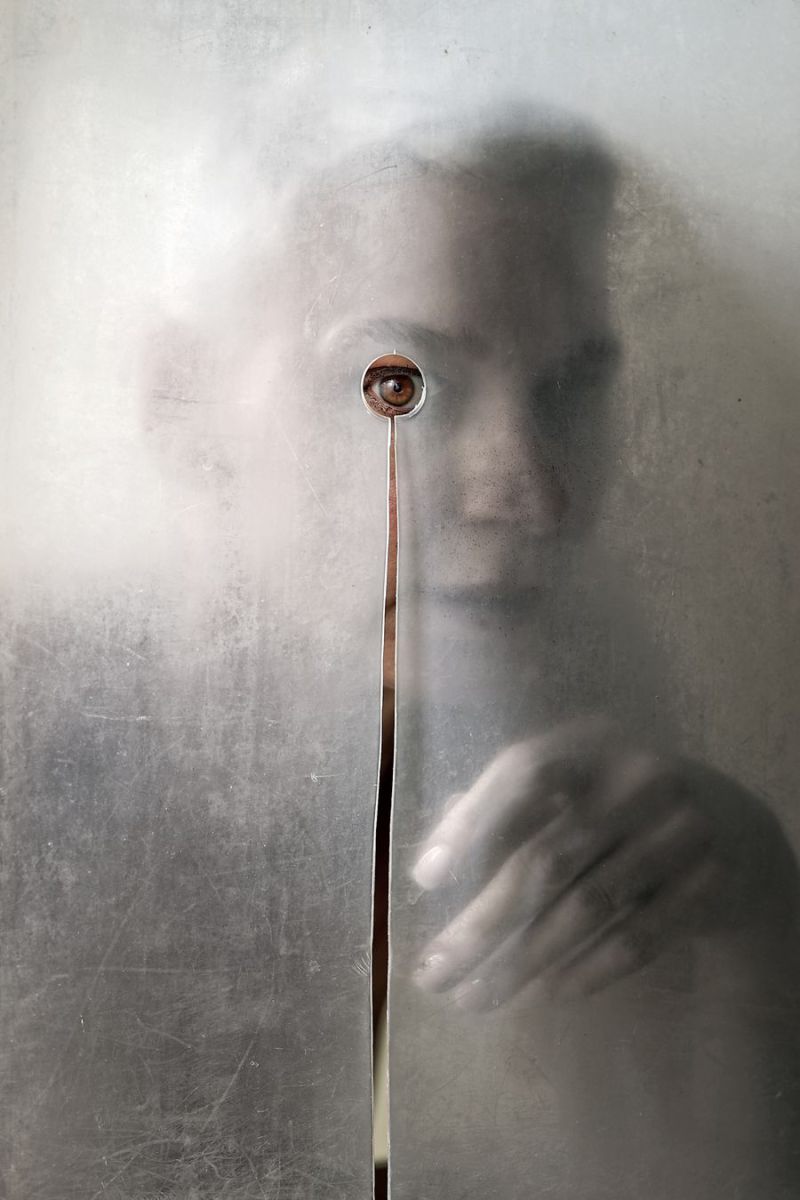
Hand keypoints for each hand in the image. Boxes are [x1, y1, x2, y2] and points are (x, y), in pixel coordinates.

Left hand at [411, 717, 797, 1008]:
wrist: (734, 829)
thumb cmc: (621, 806)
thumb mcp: (574, 784)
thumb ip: (508, 808)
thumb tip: (433, 861)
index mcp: (593, 746)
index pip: (524, 774)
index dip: (471, 823)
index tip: (425, 880)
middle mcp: (638, 782)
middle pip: (546, 858)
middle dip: (482, 924)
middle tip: (434, 973)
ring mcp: (679, 834)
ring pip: (586, 908)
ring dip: (522, 961)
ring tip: (474, 998)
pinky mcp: (708, 887)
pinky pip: (635, 940)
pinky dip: (584, 972)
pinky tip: (541, 996)